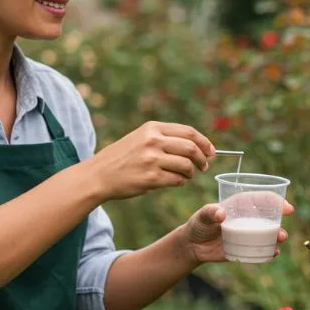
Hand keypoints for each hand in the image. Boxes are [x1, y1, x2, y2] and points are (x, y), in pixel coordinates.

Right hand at [89, 121, 214, 200]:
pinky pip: (177, 180)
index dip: (204, 142)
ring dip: (191, 172)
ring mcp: (152, 159)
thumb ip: (164, 138)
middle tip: (204, 166)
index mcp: (152, 128)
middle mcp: (153, 141)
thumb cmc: (122, 157)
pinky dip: (181, 182)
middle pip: (191, 148)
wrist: (98, 175)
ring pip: (186, 165)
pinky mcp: (151, 178)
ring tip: (187, 175)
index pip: (188, 132)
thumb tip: (196, 145)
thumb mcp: (140, 138)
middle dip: (202, 158)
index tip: (211, 151)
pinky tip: (176, 181)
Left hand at [180, 194, 294, 264]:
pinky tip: (272, 253)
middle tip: (282, 231)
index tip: (287, 209)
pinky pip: (262, 249)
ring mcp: (249, 233)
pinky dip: (270, 251)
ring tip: (279, 240)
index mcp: (241, 204)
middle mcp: (248, 218)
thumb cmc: (199, 224)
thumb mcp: (202, 215)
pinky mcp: (246, 247)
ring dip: (278, 236)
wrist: (193, 245)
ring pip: (269, 233)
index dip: (277, 201)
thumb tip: (221, 213)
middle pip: (270, 216)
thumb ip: (210, 212)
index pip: (262, 198)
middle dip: (280, 221)